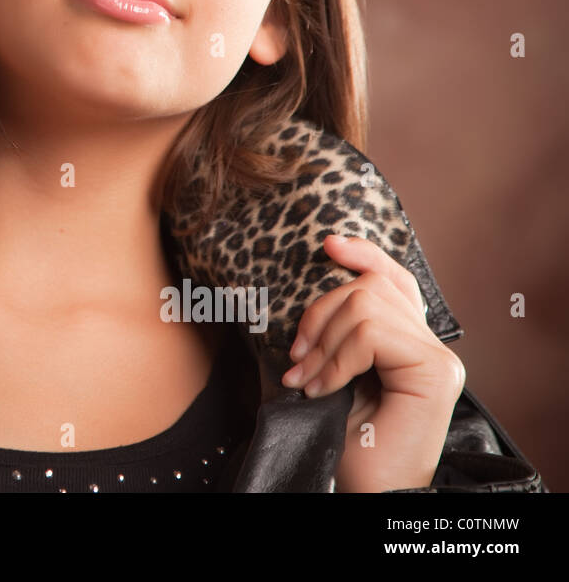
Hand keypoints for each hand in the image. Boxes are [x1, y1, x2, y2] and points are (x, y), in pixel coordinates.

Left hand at [281, 234, 466, 491]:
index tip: (328, 245)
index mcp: (409, 344)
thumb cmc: (345, 444)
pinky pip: (372, 334)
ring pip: (366, 305)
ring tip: (308, 380)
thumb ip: (332, 337)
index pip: (392, 281)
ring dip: (322, 342)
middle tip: (296, 362)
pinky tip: (324, 388)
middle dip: (318, 315)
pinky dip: (336, 358)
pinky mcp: (435, 372)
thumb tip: (307, 290)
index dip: (364, 256)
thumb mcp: (328, 376)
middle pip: (369, 288)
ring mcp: (438, 358)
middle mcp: (432, 347)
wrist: (365, 490)